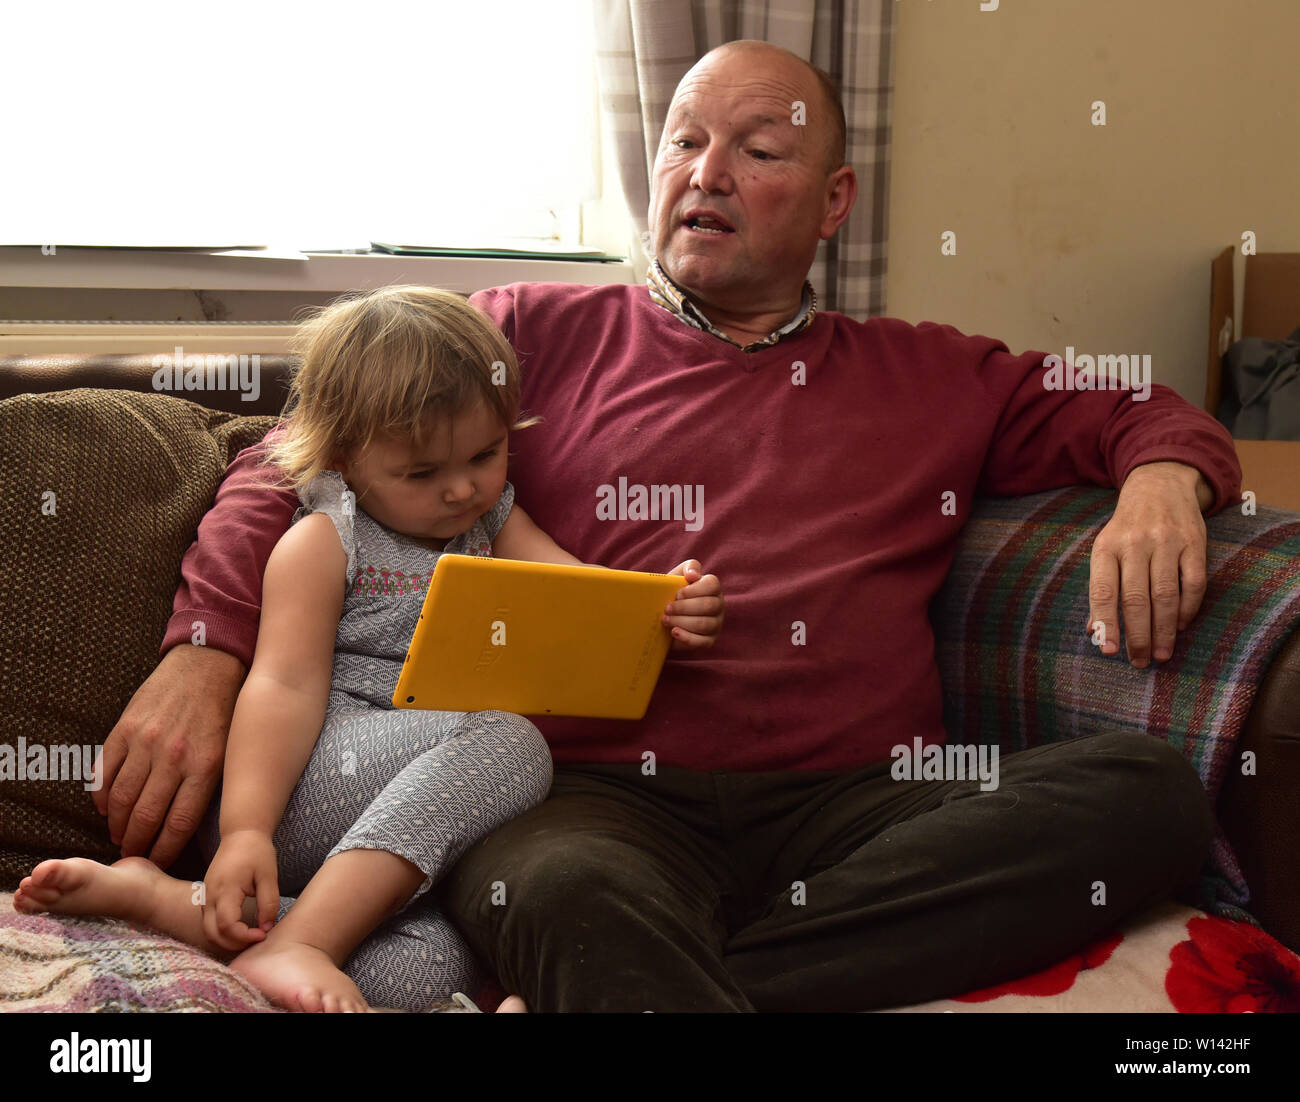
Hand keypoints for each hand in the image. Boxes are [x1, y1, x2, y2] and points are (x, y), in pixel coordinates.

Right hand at [93, 644, 245, 867]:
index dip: (164, 851)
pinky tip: (105, 807)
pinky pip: (104, 772)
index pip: (178, 824)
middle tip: (131, 854)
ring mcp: (146, 741)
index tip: (156, 862)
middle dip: (135, 843)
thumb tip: (186, 829)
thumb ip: (208, 786)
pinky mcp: (125, 727)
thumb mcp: (229, 750)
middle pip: (145, 816)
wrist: (208, 664)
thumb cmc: (225, 712)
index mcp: (206, 765)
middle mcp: (174, 756)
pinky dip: (100, 796)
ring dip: (115, 824)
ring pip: (120, 798)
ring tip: (118, 834)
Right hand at [202, 829, 279, 950]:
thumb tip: (266, 928)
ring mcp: (204, 897)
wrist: (240, 834)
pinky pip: (209, 921)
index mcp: (225, 889)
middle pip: (212, 933)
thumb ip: (268, 903)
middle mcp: (209, 896)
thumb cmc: (256, 851)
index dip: (243, 937)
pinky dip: (222, 931)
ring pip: (208, 929)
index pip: (226, 925)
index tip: (262, 935)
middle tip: (256, 940)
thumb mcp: (268, 875)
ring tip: (251, 936)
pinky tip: (242, 929)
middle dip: (233, 944)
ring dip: (227, 940)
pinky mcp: (206, 897)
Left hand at [664, 560, 724, 649]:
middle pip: (709, 605)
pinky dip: (686, 637)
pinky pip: (702, 641)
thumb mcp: (677, 577)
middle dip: (684, 607)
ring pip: (704, 624)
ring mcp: (716, 624)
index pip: (712, 585)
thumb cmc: (672, 593)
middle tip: (667, 608)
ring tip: (666, 620)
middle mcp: (718, 605)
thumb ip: (688, 568)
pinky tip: (674, 632)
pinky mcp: (709, 640)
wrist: (663, 616)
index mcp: (713, 588)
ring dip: (681, 621)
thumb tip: (693, 575)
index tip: (677, 594)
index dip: (694, 590)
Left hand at [1087, 461, 1210, 667]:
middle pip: (1136, 598)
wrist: (1159, 486)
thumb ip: (1102, 587)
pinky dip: (1188, 608)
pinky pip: (1194, 583)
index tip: (1109, 651)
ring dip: (1164, 630)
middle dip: (1138, 635)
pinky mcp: (1194, 542)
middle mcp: (1135, 544)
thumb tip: (1094, 632)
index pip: (1103, 591)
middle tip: (1140, 661)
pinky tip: (1181, 625)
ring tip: (1162, 653)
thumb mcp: (1105, 549)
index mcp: (1106, 547)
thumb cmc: (1126, 529)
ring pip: (1165, 595)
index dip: (1106, 623)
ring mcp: (1166, 542)